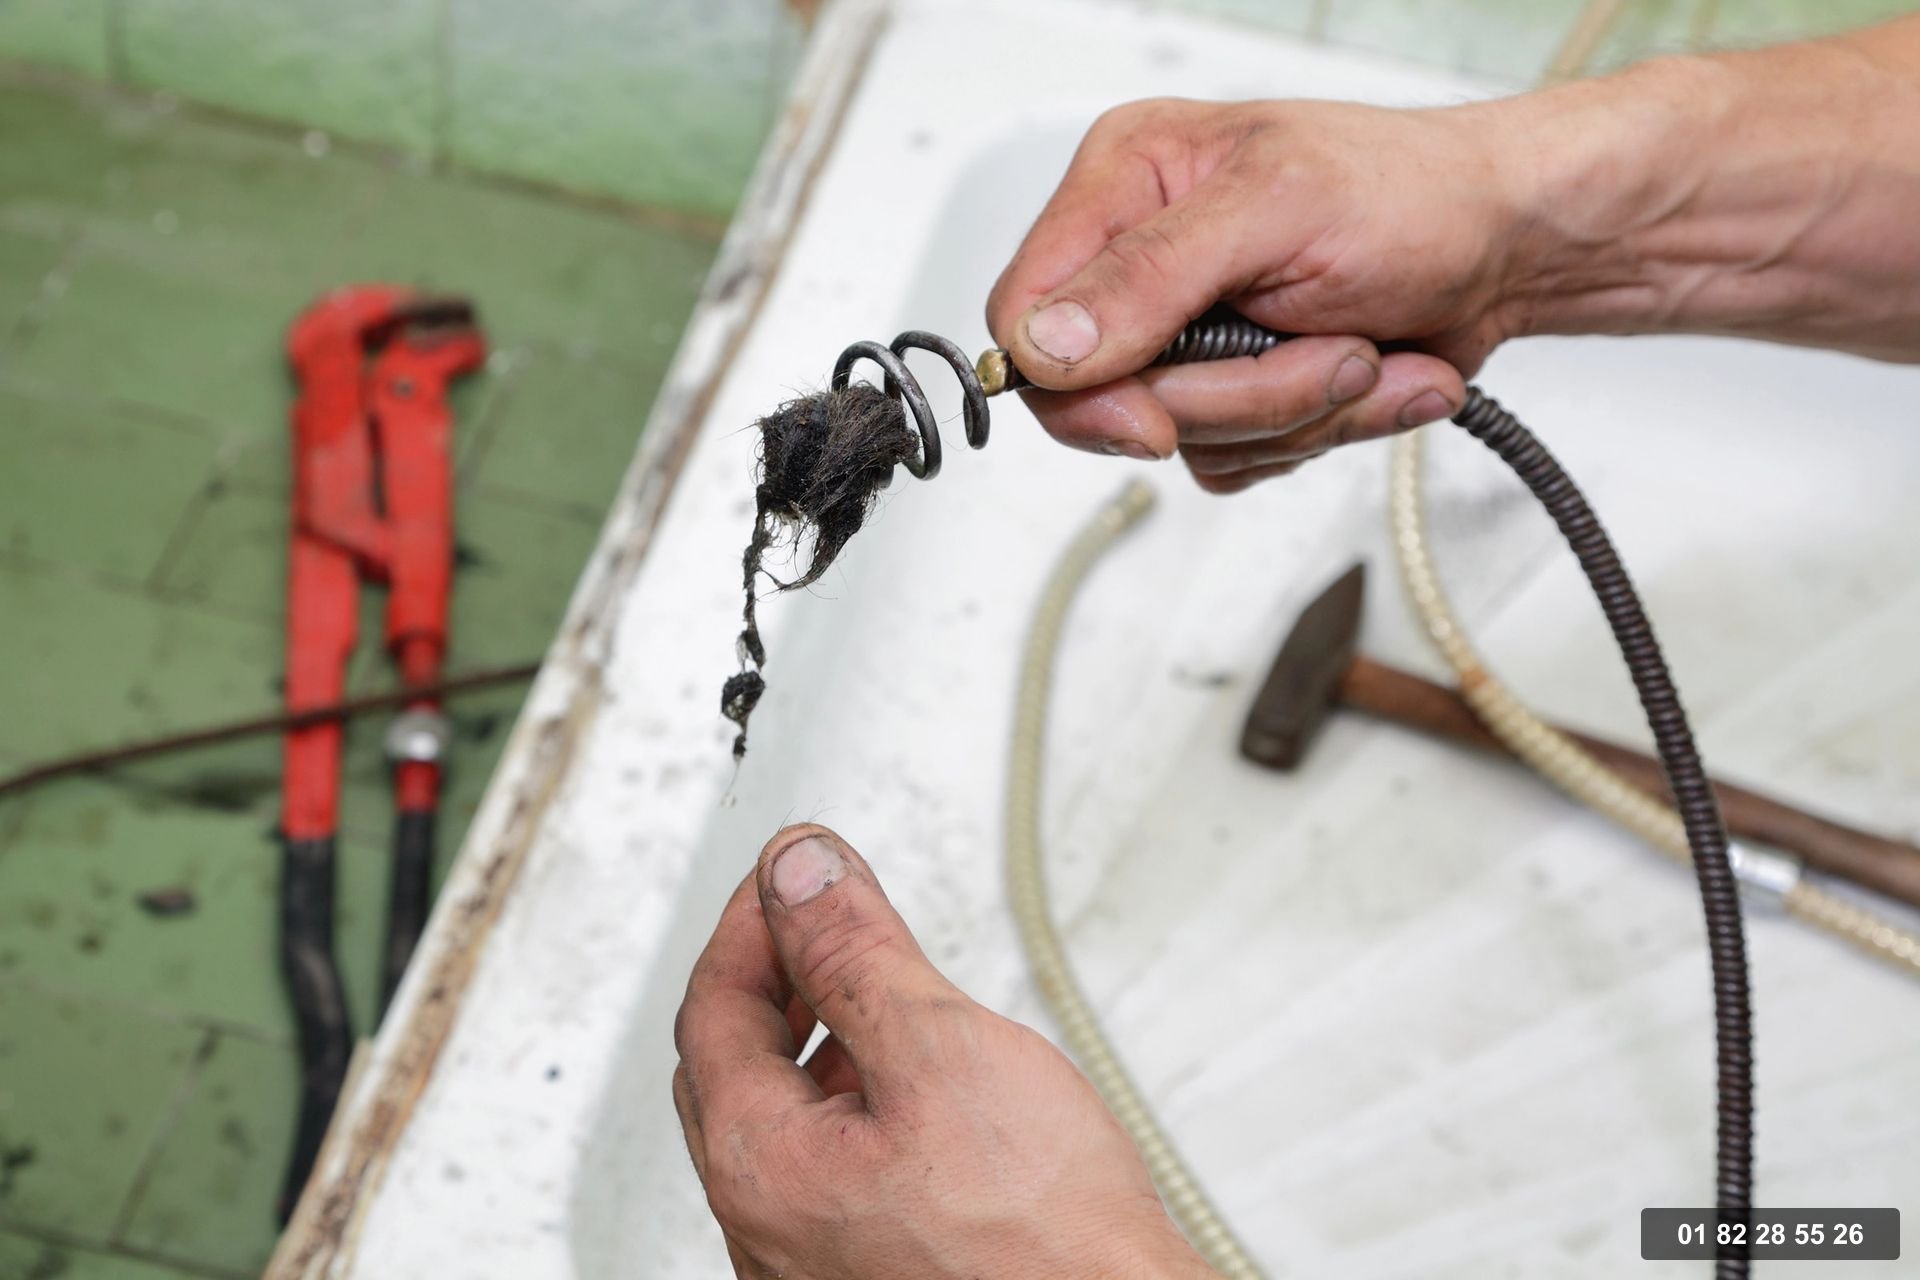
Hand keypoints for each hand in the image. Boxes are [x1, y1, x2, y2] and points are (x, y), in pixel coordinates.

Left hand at [673, 824, 1208, 1279]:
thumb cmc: (1047, 1242)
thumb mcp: (942, 1051)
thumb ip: (854, 952)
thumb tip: (798, 874)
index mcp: (760, 1167)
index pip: (713, 1006)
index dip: (754, 918)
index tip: (795, 868)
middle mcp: (767, 1230)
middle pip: (734, 1064)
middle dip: (778, 973)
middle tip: (827, 915)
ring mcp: (815, 1265)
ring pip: (785, 1120)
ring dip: (818, 1037)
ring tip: (880, 988)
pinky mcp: (871, 1277)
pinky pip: (830, 1171)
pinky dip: (853, 1101)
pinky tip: (914, 1087)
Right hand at [986, 96, 1521, 491]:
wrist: (1512, 243)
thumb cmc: (1414, 194)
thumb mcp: (1276, 212)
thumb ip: (1149, 276)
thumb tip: (1042, 344)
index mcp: (1125, 184)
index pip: (1024, 317)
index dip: (1080, 387)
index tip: (1155, 414)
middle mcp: (1142, 260)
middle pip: (1107, 400)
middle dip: (1234, 396)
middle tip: (1324, 348)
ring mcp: (1190, 333)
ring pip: (1183, 440)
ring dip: (1296, 412)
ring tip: (1363, 345)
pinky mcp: (1235, 389)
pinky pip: (1235, 458)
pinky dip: (1320, 431)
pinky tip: (1370, 370)